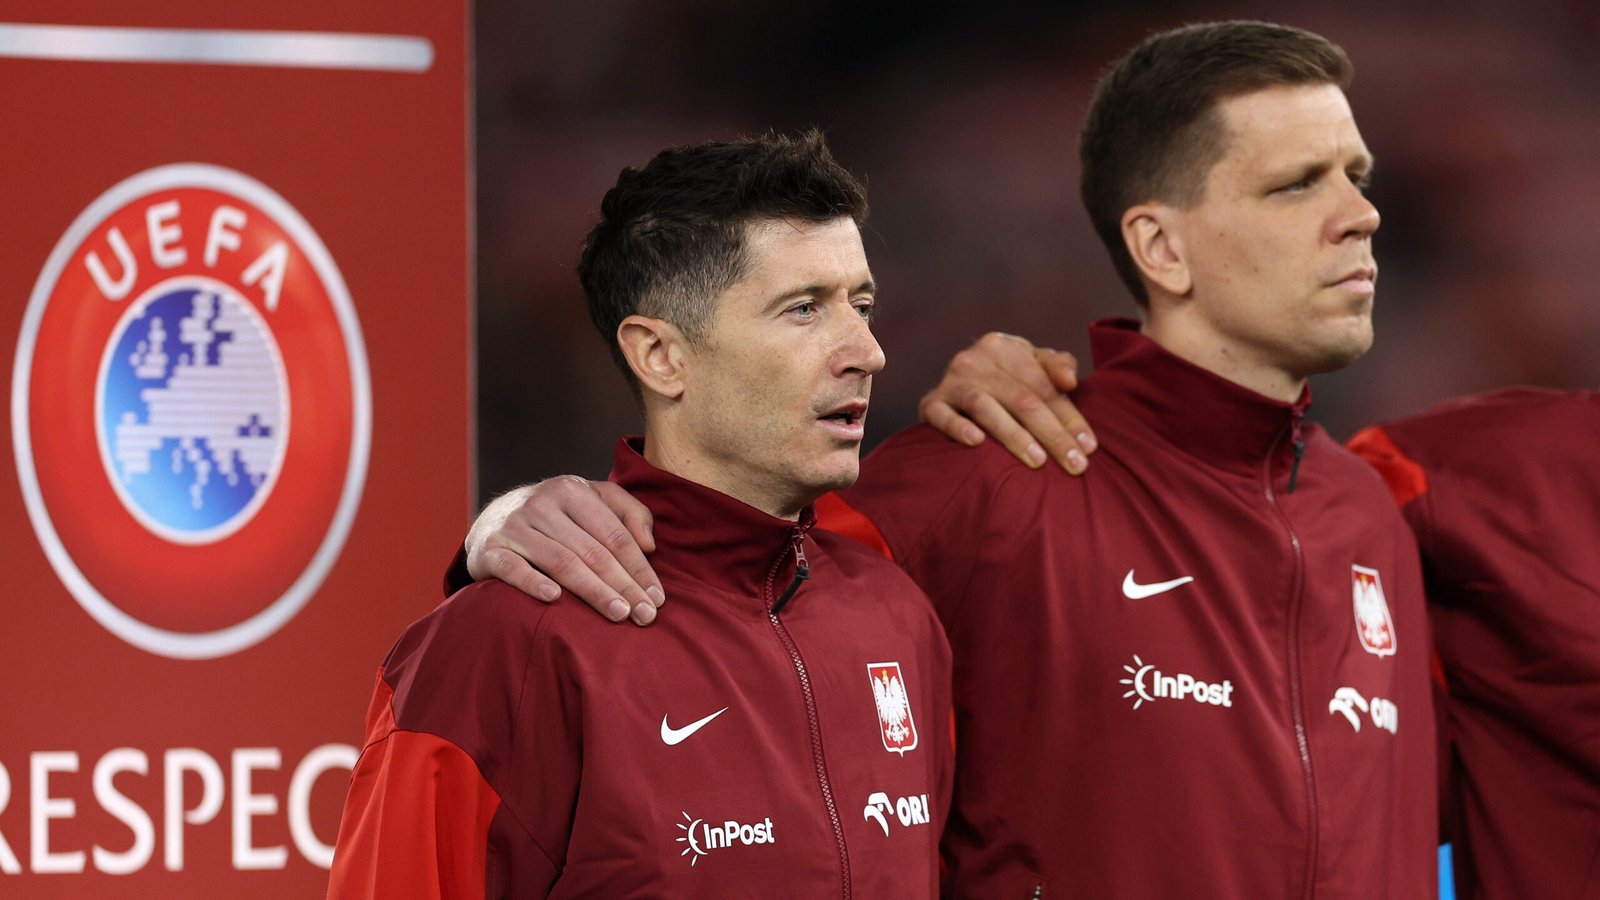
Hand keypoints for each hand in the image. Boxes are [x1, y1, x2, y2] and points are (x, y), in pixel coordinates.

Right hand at [465, 476, 663, 624]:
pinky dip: (532, 583)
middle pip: (592, 551)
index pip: (614, 534)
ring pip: (561, 561)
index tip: (658, 597)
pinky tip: (555, 599)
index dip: (640, 567)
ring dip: (593, 591)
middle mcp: (541, 503)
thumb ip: (629, 513)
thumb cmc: (557, 515)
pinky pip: (512, 568)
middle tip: (645, 615)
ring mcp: (513, 525)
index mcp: (571, 489)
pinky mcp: (488, 548)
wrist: (492, 519)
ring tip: (619, 614)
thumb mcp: (593, 500)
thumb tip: (649, 545)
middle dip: (624, 585)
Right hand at [917, 331, 1096, 472]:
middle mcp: (974, 360)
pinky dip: (958, 428)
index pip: (1044, 385)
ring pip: (986, 408)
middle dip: (1053, 434)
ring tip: (1038, 461)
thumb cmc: (1003, 379)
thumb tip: (1071, 381)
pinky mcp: (930, 404)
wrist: (951, 387)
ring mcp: (951, 382)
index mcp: (1003, 347)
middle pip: (1022, 399)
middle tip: (1075, 464)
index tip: (1089, 447)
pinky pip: (942, 416)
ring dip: (1014, 436)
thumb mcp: (1030, 366)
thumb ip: (1056, 367)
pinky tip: (976, 442)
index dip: (1070, 416)